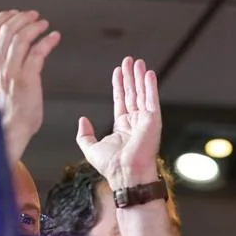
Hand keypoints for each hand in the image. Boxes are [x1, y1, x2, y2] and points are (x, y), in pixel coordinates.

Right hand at [0, 10, 60, 164]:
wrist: (7, 131)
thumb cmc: (4, 113)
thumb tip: (5, 54)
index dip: (4, 17)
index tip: (15, 13)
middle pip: (7, 29)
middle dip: (23, 18)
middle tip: (35, 15)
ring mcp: (11, 70)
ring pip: (21, 37)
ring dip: (35, 27)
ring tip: (44, 24)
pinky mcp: (27, 78)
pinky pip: (38, 52)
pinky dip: (47, 41)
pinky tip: (54, 37)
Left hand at [76, 57, 161, 190]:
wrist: (125, 175)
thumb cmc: (111, 166)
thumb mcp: (90, 148)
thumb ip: (85, 134)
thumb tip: (83, 119)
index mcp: (123, 127)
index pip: (121, 100)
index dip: (119, 85)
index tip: (118, 71)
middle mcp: (135, 122)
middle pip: (133, 94)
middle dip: (130, 77)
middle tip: (129, 60)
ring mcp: (145, 121)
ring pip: (142, 93)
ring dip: (140, 77)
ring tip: (138, 62)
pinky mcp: (153, 121)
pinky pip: (152, 99)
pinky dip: (151, 86)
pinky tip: (149, 73)